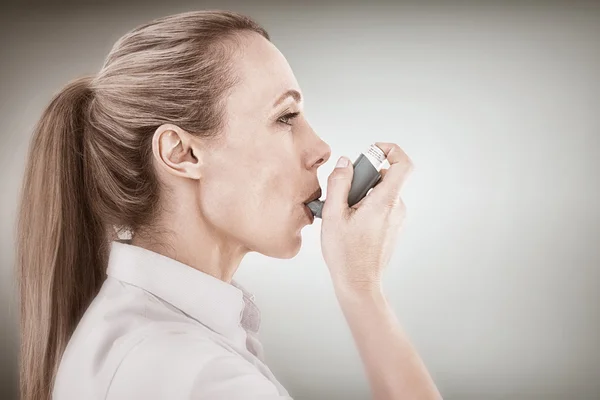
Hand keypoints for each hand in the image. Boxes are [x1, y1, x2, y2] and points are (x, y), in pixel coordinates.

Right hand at [320, 142, 413, 291]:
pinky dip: (364, 207)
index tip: (372, 152)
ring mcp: (396, 219)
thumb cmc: (346, 255)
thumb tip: (345, 163)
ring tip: (342, 213)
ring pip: (380, 193)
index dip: (390, 151)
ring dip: (361, 195)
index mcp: (385, 202)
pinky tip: (348, 223)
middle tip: (343, 193)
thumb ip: (339, 184)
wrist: (359, 284)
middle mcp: (396, 208)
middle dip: (363, 178)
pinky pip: (380, 207)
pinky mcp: (391, 228)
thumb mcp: (334, 215)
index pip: (403, 164)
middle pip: (386, 177)